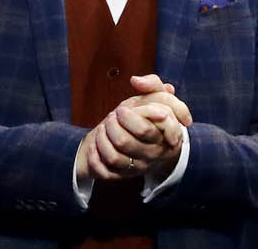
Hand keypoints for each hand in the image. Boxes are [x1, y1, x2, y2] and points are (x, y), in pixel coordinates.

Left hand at [75, 75, 189, 181]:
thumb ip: (153, 84)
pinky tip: (94, 146)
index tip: (121, 110)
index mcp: (163, 137)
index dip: (128, 117)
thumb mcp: (155, 97)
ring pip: (113, 157)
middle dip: (111, 125)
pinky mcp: (121, 176)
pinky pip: (104, 171)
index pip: (145, 130)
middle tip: (111, 117)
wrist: (144, 142)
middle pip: (124, 142)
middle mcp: (151, 155)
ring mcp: (137, 167)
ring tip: (102, 129)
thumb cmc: (149, 116)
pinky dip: (94, 158)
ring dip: (101, 139)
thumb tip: (135, 80)